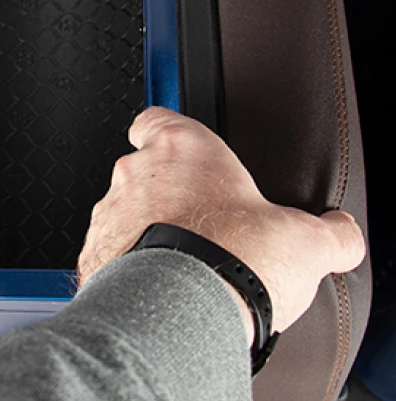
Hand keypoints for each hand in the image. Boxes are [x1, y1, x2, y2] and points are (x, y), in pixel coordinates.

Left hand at [77, 107, 365, 335]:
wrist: (185, 314)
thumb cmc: (235, 263)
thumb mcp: (306, 242)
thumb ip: (326, 231)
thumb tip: (338, 233)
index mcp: (185, 148)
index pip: (159, 117)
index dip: (168, 130)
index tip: (181, 146)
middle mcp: (139, 170)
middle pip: (146, 168)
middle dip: (170, 193)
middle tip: (204, 226)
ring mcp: (112, 210)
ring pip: (126, 210)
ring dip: (146, 229)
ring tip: (184, 265)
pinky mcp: (94, 251)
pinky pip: (109, 250)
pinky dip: (128, 264)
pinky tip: (160, 287)